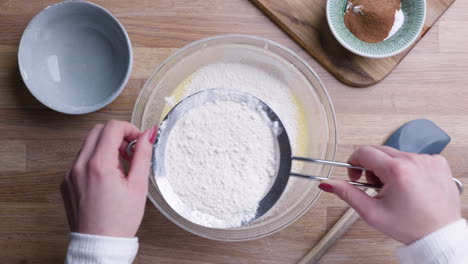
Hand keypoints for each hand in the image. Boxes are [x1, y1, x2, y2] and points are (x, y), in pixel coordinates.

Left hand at [61, 120, 156, 237]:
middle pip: (98, 130)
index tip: (138, 141)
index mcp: (99, 165)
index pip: (112, 127)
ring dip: (106, 146)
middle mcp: (79, 166)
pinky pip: (81, 159)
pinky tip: (108, 176)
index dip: (130, 129)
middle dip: (117, 135)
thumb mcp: (138, 185)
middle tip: (130, 151)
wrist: (99, 244)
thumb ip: (143, 155)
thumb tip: (149, 134)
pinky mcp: (66, 182)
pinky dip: (96, 159)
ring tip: (121, 166)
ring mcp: (70, 174)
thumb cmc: (119, 221)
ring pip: (88, 143)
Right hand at [320, 146, 460, 243]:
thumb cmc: (410, 226)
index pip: (364, 152)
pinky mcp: (438, 162)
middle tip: (376, 187)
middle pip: (379, 151)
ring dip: (389, 168)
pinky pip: (413, 158)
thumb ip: (347, 194)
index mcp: (397, 170)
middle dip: (372, 167)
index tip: (356, 176)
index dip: (354, 163)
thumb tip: (327, 183)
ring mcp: (428, 160)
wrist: (440, 235)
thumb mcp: (372, 212)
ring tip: (395, 189)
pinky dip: (407, 169)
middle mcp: (414, 160)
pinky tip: (410, 186)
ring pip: (395, 154)